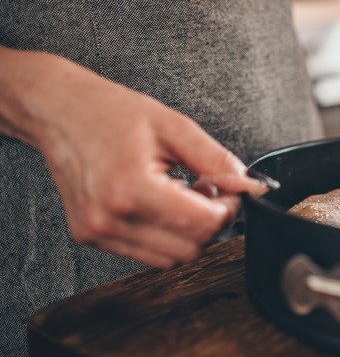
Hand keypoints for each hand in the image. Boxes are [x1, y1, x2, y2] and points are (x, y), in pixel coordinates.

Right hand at [2, 49, 268, 268]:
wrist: (59, 112)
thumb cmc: (111, 112)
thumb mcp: (174, 126)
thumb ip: (216, 159)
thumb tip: (248, 184)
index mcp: (132, 189)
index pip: (203, 226)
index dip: (229, 209)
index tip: (231, 190)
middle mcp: (110, 219)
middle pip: (190, 249)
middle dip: (211, 222)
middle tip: (207, 189)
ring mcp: (97, 233)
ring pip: (170, 258)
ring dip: (188, 232)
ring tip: (180, 193)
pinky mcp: (90, 237)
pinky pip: (146, 254)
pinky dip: (164, 235)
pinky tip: (160, 202)